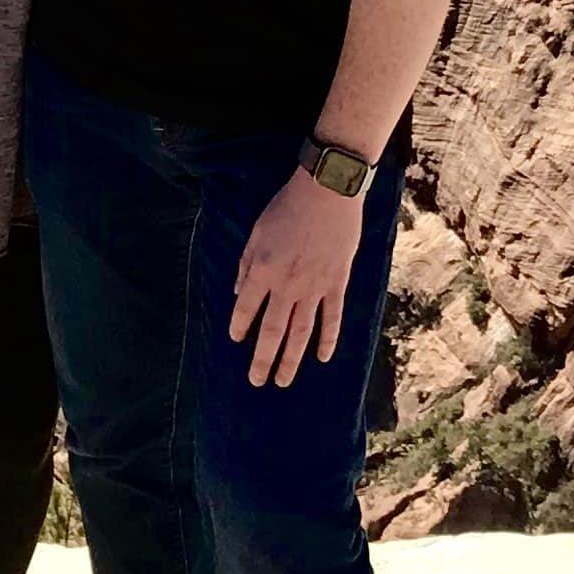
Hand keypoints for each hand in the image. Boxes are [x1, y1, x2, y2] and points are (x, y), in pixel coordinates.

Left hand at [228, 169, 365, 388]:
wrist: (327, 192)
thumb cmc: (287, 207)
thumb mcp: (256, 232)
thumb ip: (246, 265)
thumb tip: (239, 293)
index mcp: (263, 270)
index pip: (246, 309)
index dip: (239, 327)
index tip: (237, 341)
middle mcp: (287, 285)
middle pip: (273, 331)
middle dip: (263, 359)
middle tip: (257, 382)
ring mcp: (315, 287)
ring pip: (301, 332)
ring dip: (291, 359)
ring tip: (283, 381)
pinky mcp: (337, 283)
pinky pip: (333, 318)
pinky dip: (328, 339)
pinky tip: (322, 358)